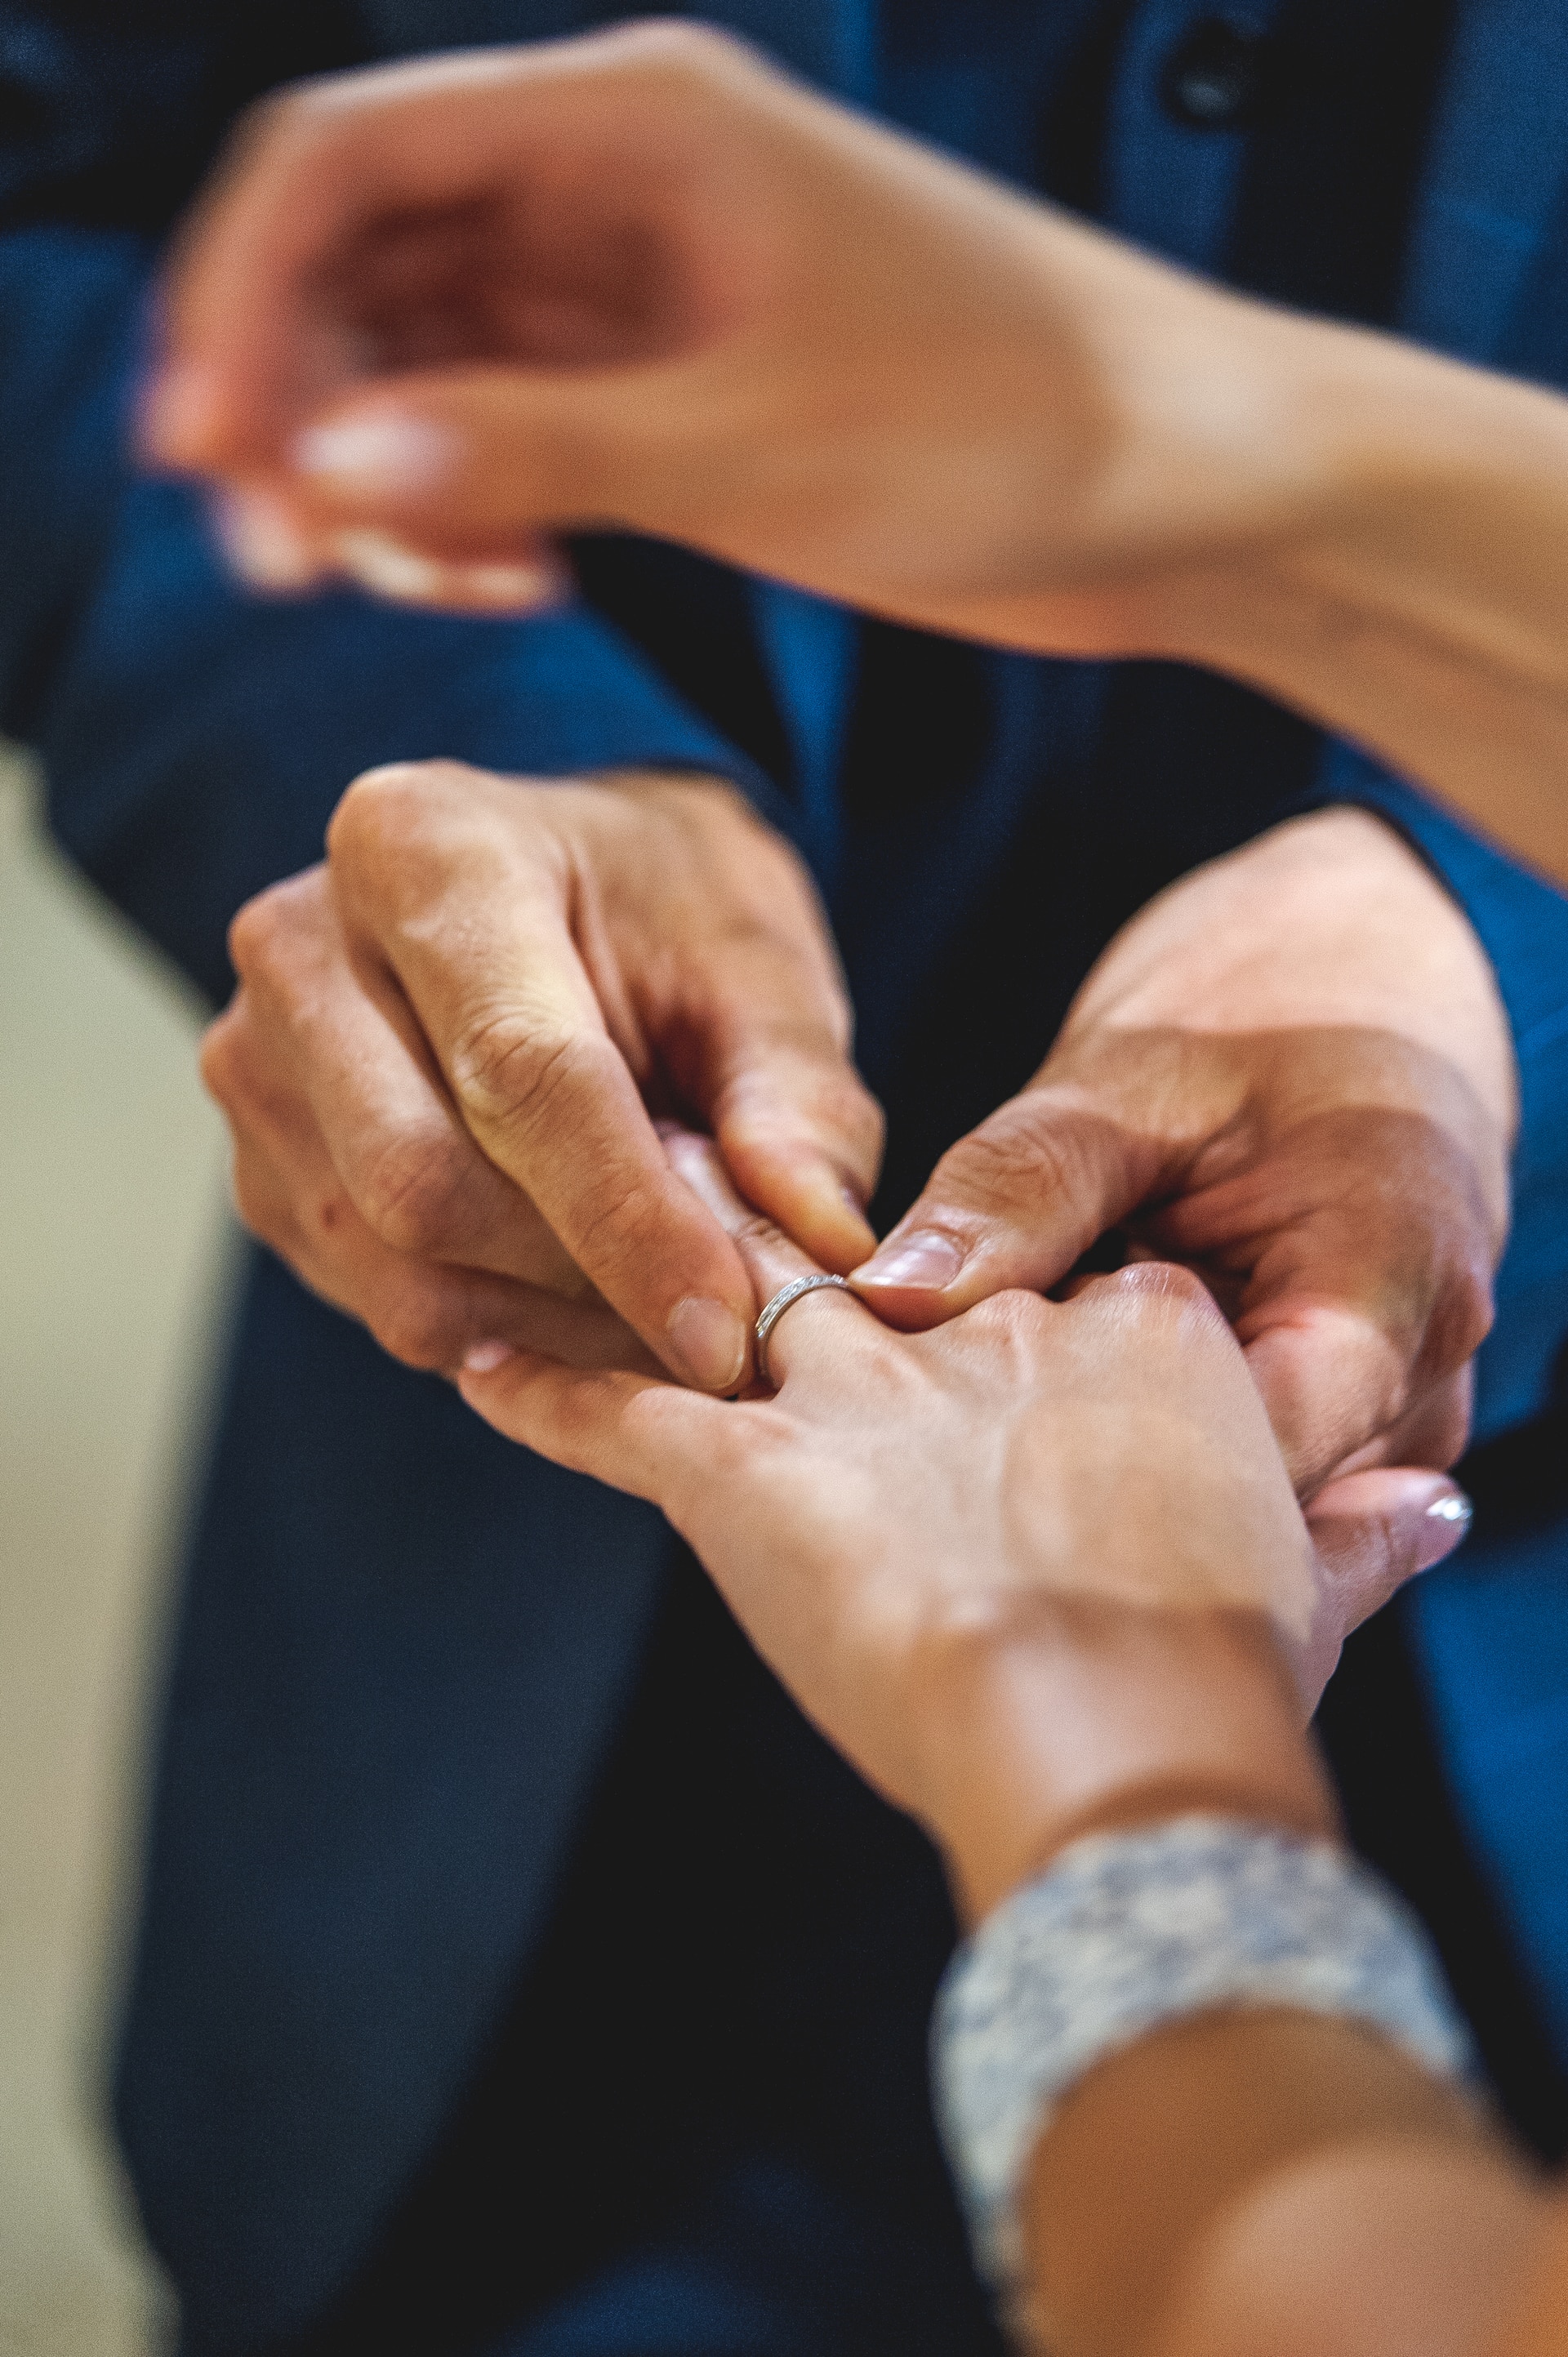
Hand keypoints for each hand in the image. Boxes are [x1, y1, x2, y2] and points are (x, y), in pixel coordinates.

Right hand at [142, 22, 1283, 642]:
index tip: (198, 449)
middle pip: (366, 259)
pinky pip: (512, 430)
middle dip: (300, 399)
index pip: (349, 160)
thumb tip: (327, 461)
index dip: (241, 294)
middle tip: (285, 559)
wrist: (1192, 490)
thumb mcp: (755, 442)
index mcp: (635, 123)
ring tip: (405, 584)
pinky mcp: (680, 388)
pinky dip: (475, 503)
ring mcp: (645, 289)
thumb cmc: (1020, 424)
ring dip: (380, 465)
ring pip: (427, 353)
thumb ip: (532, 446)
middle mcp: (620, 184)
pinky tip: (509, 579)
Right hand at [201, 762, 880, 1384]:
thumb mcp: (763, 968)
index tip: (729, 1330)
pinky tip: (583, 1290)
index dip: (632, 1223)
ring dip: (550, 1323)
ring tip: (661, 1294)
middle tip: (716, 1319)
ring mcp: (256, 1062)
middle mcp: (301, 946)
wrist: (563, 889)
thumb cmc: (666, 914)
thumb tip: (822, 1242)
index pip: (521, 1072)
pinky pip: (378, 1298)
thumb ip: (799, 1100)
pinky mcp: (259, 1163)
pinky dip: (500, 1329)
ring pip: (397, 1268)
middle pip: (426, 1185)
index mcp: (424, 847)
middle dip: (586, 1281)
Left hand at [458, 1129, 1471, 1919]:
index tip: (960, 1310)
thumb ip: (1360, 1534)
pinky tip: (472, 1365)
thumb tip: (1449, 1509)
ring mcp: (856, 1395)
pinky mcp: (748, 1470)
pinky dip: (543, 1390)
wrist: (1123, 1722)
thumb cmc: (1228, 1658)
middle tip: (700, 1208)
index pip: (1058, 1298)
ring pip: (732, 1303)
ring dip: (648, 1273)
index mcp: (1129, 1340)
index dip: (1002, 1305)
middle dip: (790, 1256)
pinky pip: (617, 1411)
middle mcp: (980, 1338)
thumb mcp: (1311, 1577)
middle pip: (873, 1282)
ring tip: (574, 1237)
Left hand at [853, 807, 1515, 1496]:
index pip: (1255, 1460)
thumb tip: (893, 1295)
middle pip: (1246, 1513)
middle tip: (930, 1450)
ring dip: (1104, 1479)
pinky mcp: (1327, 1446)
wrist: (1353, 1012)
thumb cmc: (1254, 1031)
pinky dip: (1126, 1458)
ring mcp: (1381, 1438)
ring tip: (979, 1428)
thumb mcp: (1127, 1084)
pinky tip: (1032, 1422)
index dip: (1099, 1472)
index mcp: (1392, 1296)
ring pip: (1234, 1517)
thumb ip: (1020, 1190)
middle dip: (1088, 1493)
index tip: (948, 1454)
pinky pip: (1230, 1489)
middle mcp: (1413, 1396)